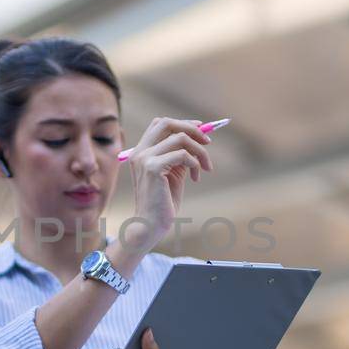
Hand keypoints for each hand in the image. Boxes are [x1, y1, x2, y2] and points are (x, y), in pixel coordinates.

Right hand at [124, 118, 212, 251]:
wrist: (150, 225)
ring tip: (206, 167)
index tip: (201, 130)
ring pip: (180, 138)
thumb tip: (199, 138)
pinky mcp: (153, 168)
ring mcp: (145, 158)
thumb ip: (180, 156)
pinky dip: (195, 163)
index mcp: (141, 151)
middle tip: (208, 142)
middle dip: (192, 129)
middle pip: (166, 123)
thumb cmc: (163, 202)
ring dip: (200, 151)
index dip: (182, 123)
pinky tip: (196, 177)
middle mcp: (140, 152)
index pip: (160, 124)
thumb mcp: (173, 174)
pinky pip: (182, 155)